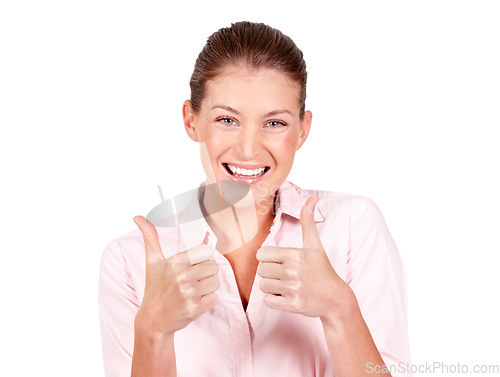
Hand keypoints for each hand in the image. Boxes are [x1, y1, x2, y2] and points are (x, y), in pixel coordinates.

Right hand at [133, 216, 219, 335]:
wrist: (153, 320)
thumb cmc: (154, 288)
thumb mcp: (152, 262)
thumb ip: (150, 238)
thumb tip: (138, 217)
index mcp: (174, 262)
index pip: (206, 251)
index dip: (201, 259)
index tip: (191, 267)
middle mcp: (181, 276)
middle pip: (213, 267)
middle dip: (205, 274)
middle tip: (191, 281)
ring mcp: (189, 293)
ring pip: (215, 282)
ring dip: (207, 288)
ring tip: (192, 292)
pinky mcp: (195, 308)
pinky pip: (215, 298)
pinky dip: (207, 301)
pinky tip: (193, 302)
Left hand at [256, 196, 352, 320]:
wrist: (335, 298)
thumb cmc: (322, 269)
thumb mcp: (315, 244)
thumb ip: (308, 221)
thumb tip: (312, 197)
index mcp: (295, 254)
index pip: (261, 255)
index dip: (267, 259)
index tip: (278, 262)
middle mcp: (293, 271)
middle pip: (261, 271)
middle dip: (269, 273)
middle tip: (284, 275)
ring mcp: (293, 289)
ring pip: (263, 286)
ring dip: (271, 287)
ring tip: (286, 285)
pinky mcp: (293, 305)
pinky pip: (268, 301)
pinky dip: (274, 300)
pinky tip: (286, 296)